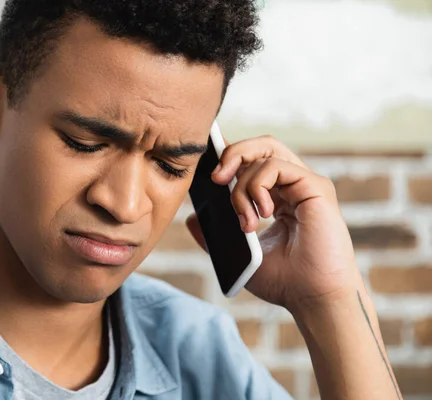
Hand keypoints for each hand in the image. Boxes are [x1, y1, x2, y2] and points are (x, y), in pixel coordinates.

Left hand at [186, 135, 363, 310]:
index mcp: (277, 197)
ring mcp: (305, 185)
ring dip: (242, 184)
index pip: (252, 162)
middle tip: (216, 180)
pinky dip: (258, 185)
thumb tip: (192, 217)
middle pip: (261, 145)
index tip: (209, 172)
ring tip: (245, 219)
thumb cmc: (284, 281)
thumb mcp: (238, 254)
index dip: (230, 157)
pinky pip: (276, 166)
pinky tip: (261, 214)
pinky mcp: (316, 187)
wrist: (312, 299)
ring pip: (265, 152)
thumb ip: (215, 235)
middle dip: (232, 154)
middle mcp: (292, 186)